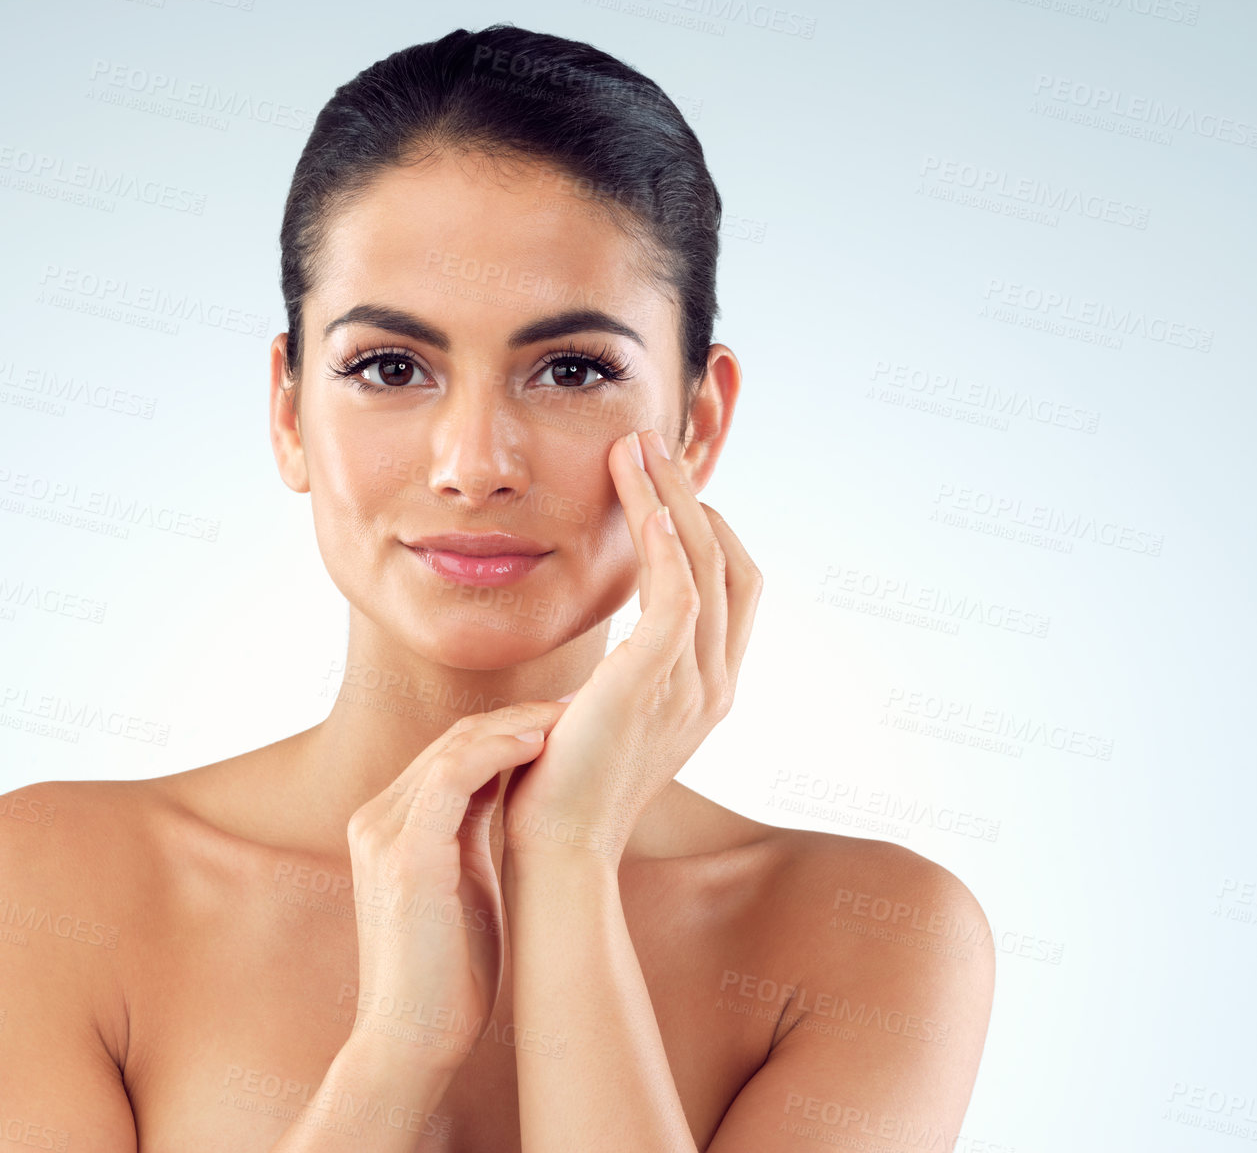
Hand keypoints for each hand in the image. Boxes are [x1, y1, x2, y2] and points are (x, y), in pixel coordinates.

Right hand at [343, 703, 567, 1071]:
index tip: (563, 723)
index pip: (449, 753)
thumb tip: (514, 788)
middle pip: (452, 741)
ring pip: (453, 749)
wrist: (413, 1038)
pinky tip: (538, 743)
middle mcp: (376, 819)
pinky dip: (496, 750)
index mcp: (388, 825)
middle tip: (577, 708)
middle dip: (518, 718)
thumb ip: (470, 832)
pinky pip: (451, 777)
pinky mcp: (404, 855)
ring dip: (516, 726)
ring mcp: (383, 834)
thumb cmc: (447, 973)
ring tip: (568, 719)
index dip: (507, 730)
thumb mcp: (462, 882)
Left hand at [502, 427, 761, 864]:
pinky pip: (678, 592)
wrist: (556, 848)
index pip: (735, 585)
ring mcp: (692, 684)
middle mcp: (714, 683)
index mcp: (708, 689)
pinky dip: (666, 539)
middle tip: (649, 443)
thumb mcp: (608, 715)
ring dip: (671, 497)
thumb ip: (625, 672)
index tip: (664, 485)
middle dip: (691, 495)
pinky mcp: (654, 681)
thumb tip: (608, 641)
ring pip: (703, 563)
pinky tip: (642, 499)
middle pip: (729, 561)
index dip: (708, 527)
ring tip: (634, 447)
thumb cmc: (564, 784)